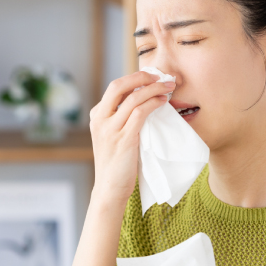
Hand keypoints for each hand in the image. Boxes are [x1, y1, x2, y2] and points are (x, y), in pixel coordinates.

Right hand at [89, 71, 174, 203]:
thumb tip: (143, 101)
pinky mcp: (123, 139)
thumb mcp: (113, 136)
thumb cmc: (117, 164)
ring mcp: (110, 129)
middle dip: (142, 77)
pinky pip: (140, 113)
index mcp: (97, 116)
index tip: (152, 77)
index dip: (135, 78)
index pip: (115, 88)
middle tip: (161, 76)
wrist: (110, 189)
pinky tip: (163, 102)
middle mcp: (100, 119)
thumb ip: (121, 119)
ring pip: (133, 98)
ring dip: (154, 88)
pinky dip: (153, 103)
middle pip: (119, 85)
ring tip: (169, 87)